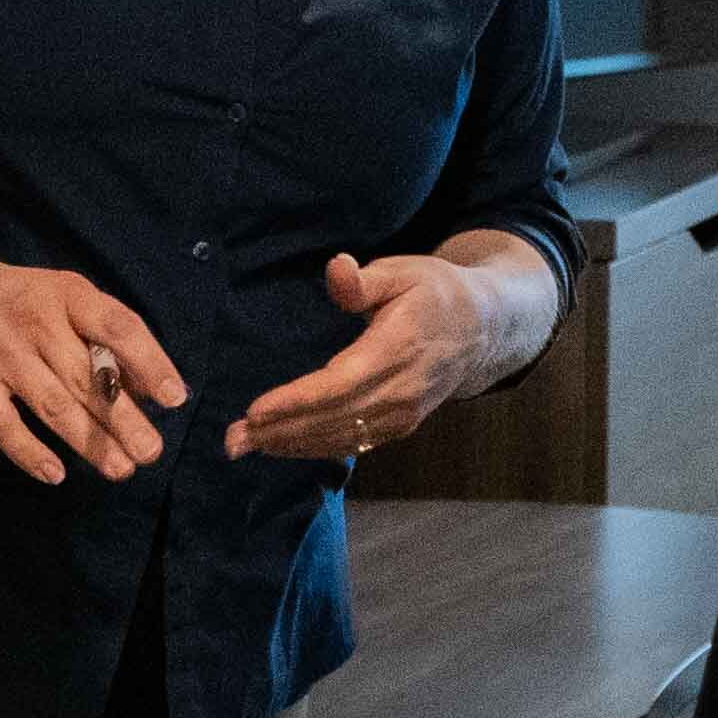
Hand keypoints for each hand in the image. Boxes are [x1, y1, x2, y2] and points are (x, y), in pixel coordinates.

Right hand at [0, 251, 188, 485]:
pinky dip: (28, 451)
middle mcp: (36, 321)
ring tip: (121, 469)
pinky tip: (55, 474)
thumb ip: (100, 335)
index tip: (174, 399)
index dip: (150, 363)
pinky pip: (3, 424)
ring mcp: (1, 353)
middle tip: (151, 452)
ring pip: (54, 404)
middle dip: (124, 419)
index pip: (118, 327)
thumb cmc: (7, 300)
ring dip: (90, 442)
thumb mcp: (56, 298)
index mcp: (66, 294)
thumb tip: (148, 386)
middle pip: (89, 377)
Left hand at [231, 251, 490, 462]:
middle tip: (233, 438)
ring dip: (291, 445)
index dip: (297, 401)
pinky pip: (354, 443)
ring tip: (245, 446)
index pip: (341, 384)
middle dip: (281, 430)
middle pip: (335, 418)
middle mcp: (402, 390)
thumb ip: (365, 279)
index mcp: (399, 348)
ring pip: (342, 437)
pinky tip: (281, 447)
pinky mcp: (401, 427)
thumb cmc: (434, 293)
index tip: (256, 409)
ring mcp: (404, 414)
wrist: (483, 330)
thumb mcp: (403, 271)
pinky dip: (315, 448)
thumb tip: (336, 269)